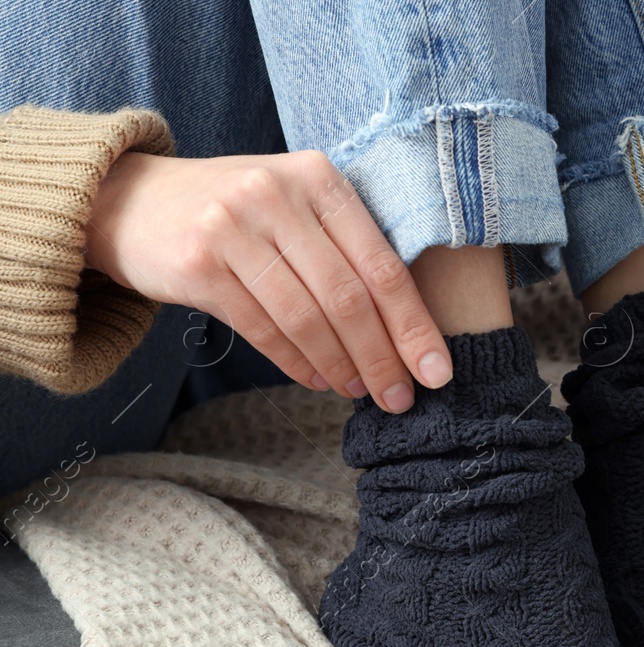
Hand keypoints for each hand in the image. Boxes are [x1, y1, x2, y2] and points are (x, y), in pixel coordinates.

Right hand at [85, 150, 450, 412]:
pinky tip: (318, 380)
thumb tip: (410, 331)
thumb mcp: (297, 206)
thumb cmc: (239, 214)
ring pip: (307, 317)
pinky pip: (263, 328)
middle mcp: (277, 194)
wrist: (132, 201)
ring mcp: (232, 225)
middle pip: (349, 297)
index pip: (383, 265)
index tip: (438, 372)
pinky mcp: (198, 262)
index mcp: (319, 178)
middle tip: (399, 398)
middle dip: (382, 357)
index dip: (415, 326)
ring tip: (357, 391)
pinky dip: (297, 362)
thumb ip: (347, 248)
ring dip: (340, 365)